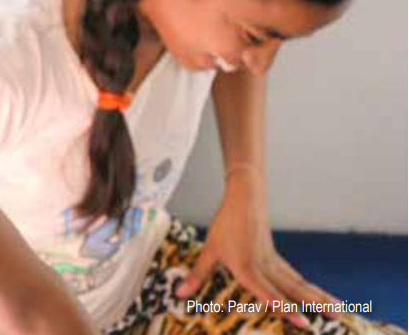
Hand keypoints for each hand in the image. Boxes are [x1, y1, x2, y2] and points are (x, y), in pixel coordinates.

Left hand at [176, 166, 339, 327]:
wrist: (245, 197)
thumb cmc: (225, 225)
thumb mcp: (209, 250)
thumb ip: (198, 274)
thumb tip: (180, 293)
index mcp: (247, 265)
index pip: (267, 291)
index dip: (284, 308)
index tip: (302, 322)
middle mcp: (265, 265)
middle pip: (293, 288)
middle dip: (314, 305)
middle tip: (336, 318)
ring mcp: (274, 261)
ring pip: (299, 283)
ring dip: (319, 297)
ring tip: (341, 310)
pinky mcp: (277, 258)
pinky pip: (296, 277)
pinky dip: (309, 288)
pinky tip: (322, 297)